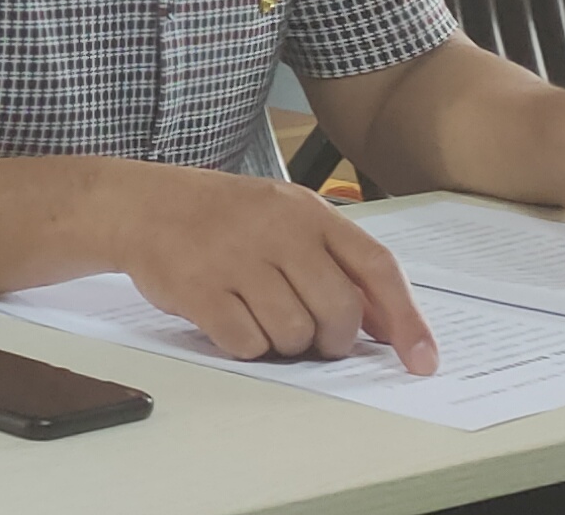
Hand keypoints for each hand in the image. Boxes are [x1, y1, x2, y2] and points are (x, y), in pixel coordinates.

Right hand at [106, 165, 440, 371]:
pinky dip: (246, 346)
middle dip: (334, 340)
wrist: (143, 205)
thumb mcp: (284, 216)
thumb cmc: (222, 217)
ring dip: (286, 344)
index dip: (406, 318)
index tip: (421, 359)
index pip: (376, 267)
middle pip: (338, 311)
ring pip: (294, 334)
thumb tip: (383, 321)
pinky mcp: (202, 289)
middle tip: (317, 340)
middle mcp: (279, 231)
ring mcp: (239, 259)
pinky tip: (232, 321)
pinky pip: (247, 344)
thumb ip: (334, 260)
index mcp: (308, 212)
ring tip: (265, 320)